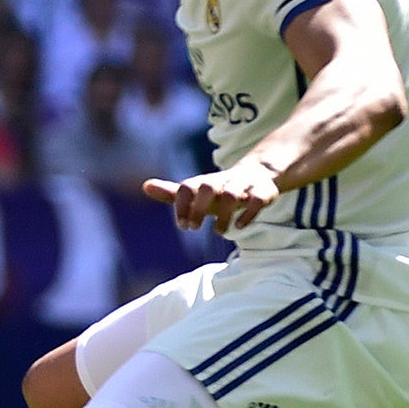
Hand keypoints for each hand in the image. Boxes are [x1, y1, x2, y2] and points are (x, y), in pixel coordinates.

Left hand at [143, 159, 279, 234]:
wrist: (257, 175)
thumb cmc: (219, 190)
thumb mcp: (196, 192)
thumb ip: (172, 193)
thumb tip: (145, 185)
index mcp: (204, 182)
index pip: (187, 187)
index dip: (181, 205)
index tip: (183, 225)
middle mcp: (222, 181)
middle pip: (208, 187)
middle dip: (199, 208)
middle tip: (193, 228)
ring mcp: (243, 185)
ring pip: (233, 195)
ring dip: (224, 215)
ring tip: (219, 232)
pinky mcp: (263, 192)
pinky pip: (257, 199)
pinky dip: (249, 213)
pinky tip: (239, 227)